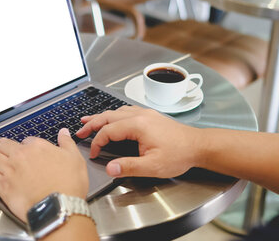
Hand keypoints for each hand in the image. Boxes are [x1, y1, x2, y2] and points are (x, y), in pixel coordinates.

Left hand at [0, 128, 88, 221]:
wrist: (59, 206)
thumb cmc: (69, 184)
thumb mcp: (75, 159)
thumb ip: (67, 143)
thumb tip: (63, 132)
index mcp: (37, 146)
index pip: (26, 140)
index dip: (26, 146)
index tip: (27, 151)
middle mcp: (20, 155)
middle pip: (2, 144)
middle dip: (2, 147)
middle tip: (2, 150)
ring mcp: (9, 170)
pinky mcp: (2, 186)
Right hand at [76, 105, 200, 177]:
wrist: (198, 145)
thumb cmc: (178, 155)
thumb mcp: (153, 166)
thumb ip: (129, 167)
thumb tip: (109, 168)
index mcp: (138, 125)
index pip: (108, 131)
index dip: (98, 142)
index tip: (94, 154)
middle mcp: (140, 115)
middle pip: (109, 115)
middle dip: (92, 123)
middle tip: (80, 130)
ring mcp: (146, 113)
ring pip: (117, 111)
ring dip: (101, 116)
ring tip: (88, 120)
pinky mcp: (151, 116)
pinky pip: (126, 111)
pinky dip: (114, 114)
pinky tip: (113, 117)